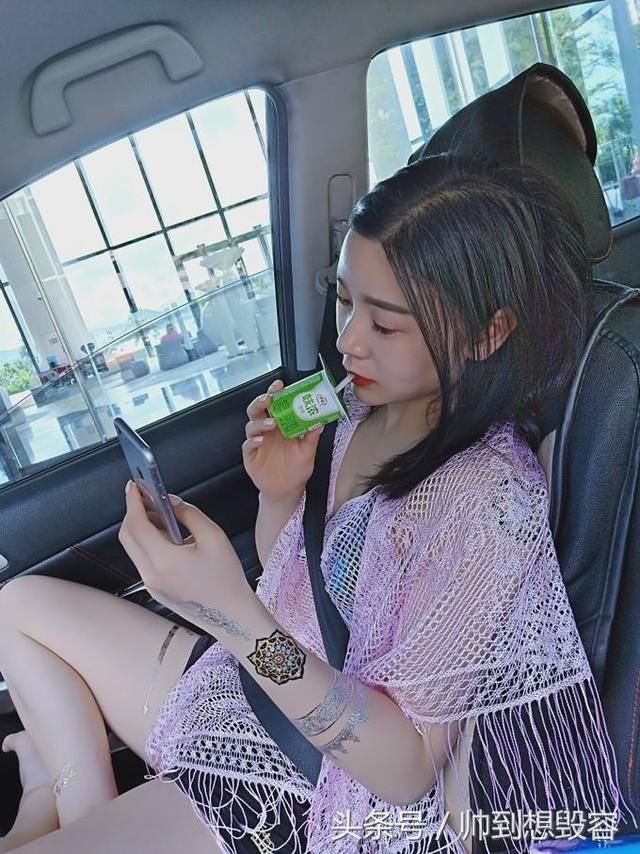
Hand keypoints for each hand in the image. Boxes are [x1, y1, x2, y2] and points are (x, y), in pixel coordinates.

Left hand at [118, 482, 251, 615]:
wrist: (232, 616)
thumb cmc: (227, 578)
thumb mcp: (214, 536)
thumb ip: (188, 514)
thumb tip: (169, 501)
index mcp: (164, 560)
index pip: (137, 524)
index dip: (133, 501)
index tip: (134, 486)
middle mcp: (151, 574)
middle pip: (127, 536)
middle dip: (134, 512)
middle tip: (148, 497)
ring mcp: (150, 584)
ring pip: (133, 548)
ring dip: (141, 527)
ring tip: (161, 514)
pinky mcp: (154, 589)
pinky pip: (142, 559)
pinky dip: (148, 542)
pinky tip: (167, 535)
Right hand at [242, 378, 323, 502]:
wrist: (287, 491)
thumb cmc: (297, 469)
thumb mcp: (308, 452)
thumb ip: (311, 437)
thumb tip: (320, 423)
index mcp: (281, 426)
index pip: (276, 405)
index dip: (276, 393)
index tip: (280, 385)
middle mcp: (268, 431)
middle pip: (259, 410)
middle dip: (262, 401)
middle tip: (269, 398)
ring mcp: (258, 442)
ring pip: (251, 425)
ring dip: (260, 421)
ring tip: (271, 423)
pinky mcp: (251, 456)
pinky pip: (248, 445)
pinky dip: (253, 441)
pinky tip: (260, 440)